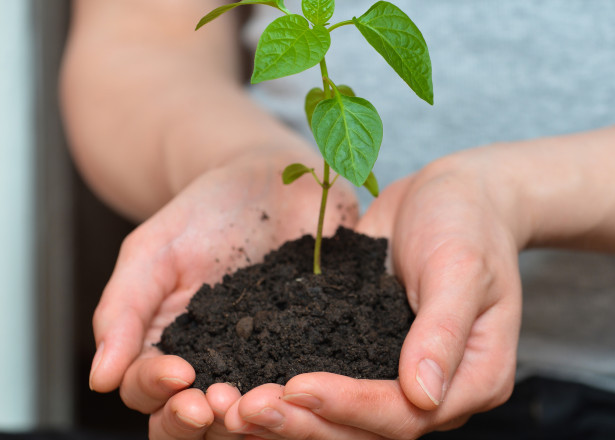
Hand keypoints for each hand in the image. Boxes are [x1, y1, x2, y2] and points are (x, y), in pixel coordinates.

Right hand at [88, 152, 356, 438]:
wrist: (271, 178)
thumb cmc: (205, 211)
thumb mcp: (154, 250)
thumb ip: (124, 310)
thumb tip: (98, 378)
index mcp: (168, 348)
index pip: (148, 392)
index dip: (158, 391)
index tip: (181, 375)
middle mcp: (216, 365)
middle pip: (198, 419)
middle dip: (204, 419)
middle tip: (222, 404)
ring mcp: (267, 361)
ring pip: (252, 413)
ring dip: (253, 417)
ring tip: (262, 402)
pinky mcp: (314, 347)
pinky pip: (309, 382)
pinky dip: (305, 393)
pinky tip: (310, 386)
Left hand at [221, 149, 522, 438]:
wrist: (454, 193)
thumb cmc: (470, 223)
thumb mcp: (462, 268)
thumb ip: (444, 330)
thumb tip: (423, 394)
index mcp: (474, 379)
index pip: (407, 413)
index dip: (351, 407)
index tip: (298, 386)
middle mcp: (436, 391)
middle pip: (367, 429)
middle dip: (306, 421)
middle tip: (246, 409)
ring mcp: (399, 376)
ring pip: (341, 417)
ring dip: (289, 416)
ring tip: (233, 408)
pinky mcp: (368, 354)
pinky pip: (330, 381)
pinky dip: (289, 390)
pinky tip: (244, 386)